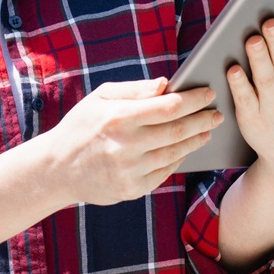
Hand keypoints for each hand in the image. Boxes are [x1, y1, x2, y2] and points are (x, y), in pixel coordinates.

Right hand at [37, 78, 221, 206]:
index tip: (209, 93)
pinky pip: (165, 172)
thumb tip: (167, 84)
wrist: (56, 170)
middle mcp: (125, 146)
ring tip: (206, 131)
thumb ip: (135, 90)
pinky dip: (179, 158)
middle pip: (177, 131)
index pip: (168, 107)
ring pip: (175, 153)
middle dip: (202, 121)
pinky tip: (185, 149)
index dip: (194, 100)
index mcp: (118, 118)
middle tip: (217, 114)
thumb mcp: (100, 98)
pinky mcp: (132, 189)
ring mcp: (129, 171)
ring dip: (195, 141)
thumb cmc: (81, 126)